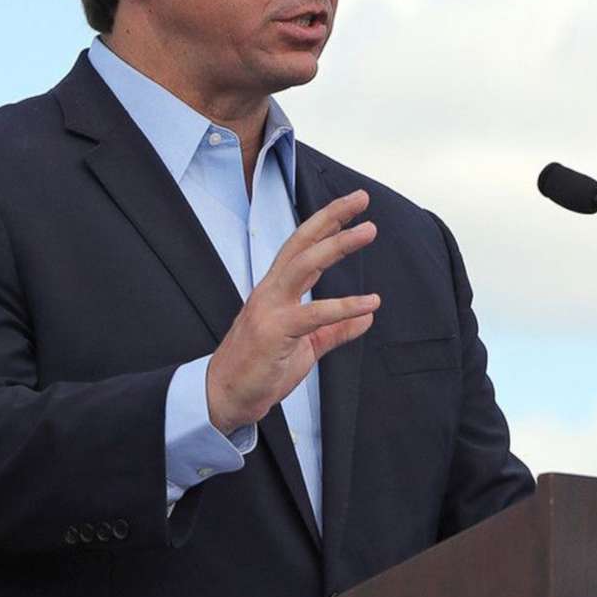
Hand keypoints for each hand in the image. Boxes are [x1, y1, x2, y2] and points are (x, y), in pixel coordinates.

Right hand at [204, 189, 381, 434]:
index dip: (325, 224)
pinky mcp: (274, 332)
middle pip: (302, 243)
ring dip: (338, 244)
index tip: (351, 208)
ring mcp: (269, 309)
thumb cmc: (259, 372)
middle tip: (360, 198)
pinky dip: (344, 306)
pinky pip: (314, 314)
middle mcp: (270, 292)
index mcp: (275, 292)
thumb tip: (367, 317)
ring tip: (367, 230)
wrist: (226, 398)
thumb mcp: (305, 347)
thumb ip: (335, 330)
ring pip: (305, 264)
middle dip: (331, 217)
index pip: (301, 248)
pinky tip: (370, 302)